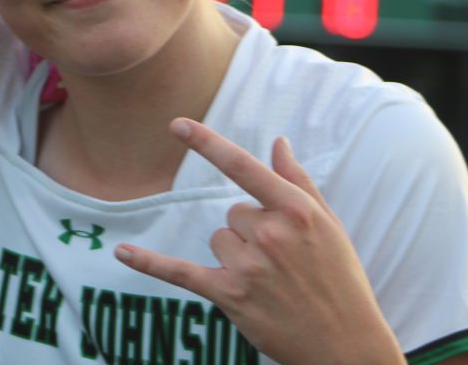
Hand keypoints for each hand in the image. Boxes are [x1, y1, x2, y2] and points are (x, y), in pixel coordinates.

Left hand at [114, 118, 403, 364]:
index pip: (242, 167)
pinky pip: (179, 271)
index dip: (207, 143)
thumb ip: (298, 181)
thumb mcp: (330, 226)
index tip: (175, 124)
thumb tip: (278, 142)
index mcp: (297, 211)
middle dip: (252, 233)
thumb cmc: (340, 280)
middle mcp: (271, 234)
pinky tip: (120, 253)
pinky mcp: (230, 295)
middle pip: (232, 213)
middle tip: (284, 263)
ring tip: (271, 282)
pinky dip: (149, 264)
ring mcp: (249, 266)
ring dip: (236, 257)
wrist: (347, 345)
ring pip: (218, 240)